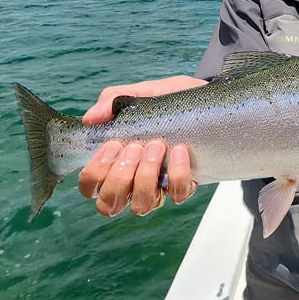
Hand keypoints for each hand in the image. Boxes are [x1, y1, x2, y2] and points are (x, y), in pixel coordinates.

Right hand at [77, 75, 205, 216]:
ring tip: (157, 146)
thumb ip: (112, 101)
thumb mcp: (141, 93)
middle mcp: (134, 180)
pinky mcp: (186, 184)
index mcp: (116, 162)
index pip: (90, 187)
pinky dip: (177, 174)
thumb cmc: (169, 99)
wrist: (208, 97)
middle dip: (120, 176)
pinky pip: (177, 195)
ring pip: (141, 206)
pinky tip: (179, 150)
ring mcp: (159, 185)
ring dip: (145, 176)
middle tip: (135, 147)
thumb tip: (90, 119)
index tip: (113, 144)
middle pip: (109, 203)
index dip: (95, 173)